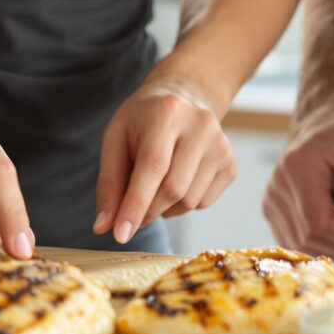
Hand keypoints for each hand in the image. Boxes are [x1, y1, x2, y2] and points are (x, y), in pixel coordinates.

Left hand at [93, 78, 234, 242]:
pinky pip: (203, 203)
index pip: (153, 167)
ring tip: (153, 188)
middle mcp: (201, 125)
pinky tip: (175, 183)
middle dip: (147, 211)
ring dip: (164, 209)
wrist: (183, 98)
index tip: (120, 235)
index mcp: (167, 113)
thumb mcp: (115, 139)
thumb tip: (103, 226)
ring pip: (189, 201)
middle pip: (173, 189)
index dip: (135, 204)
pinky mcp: (230, 163)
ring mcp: (221, 145)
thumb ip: (109, 183)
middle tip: (130, 214)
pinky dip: (182, 205)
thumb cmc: (142, 121)